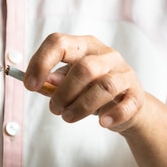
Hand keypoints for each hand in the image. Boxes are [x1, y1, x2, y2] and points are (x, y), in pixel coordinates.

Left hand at [24, 33, 145, 131]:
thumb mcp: (68, 83)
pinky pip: (127, 104)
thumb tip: (44, 81)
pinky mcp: (136, 94)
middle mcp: (106, 55)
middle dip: (63, 93)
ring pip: (104, 86)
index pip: (59, 43)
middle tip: (54, 109)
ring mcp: (124, 73)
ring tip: (68, 118)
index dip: (41, 63)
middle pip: (84, 68)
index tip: (29, 85)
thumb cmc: (89, 90)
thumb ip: (54, 82)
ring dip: (81, 106)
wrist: (125, 105)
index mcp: (84, 46)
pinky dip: (113, 115)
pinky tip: (102, 123)